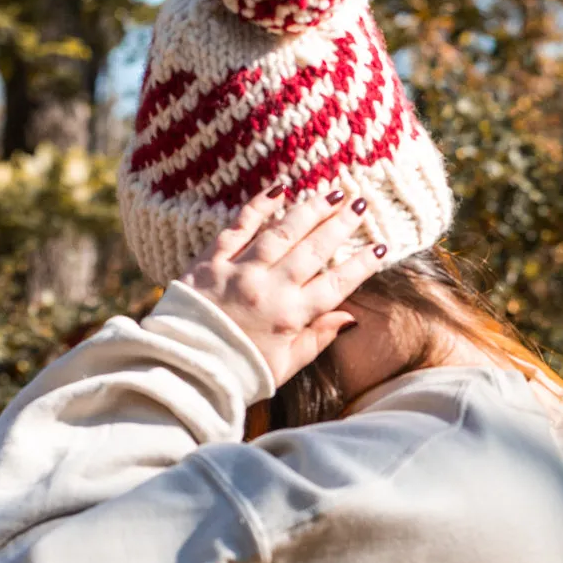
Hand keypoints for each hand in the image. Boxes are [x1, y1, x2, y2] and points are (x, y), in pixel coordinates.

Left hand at [179, 186, 384, 387]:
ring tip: (331, 193)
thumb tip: (349, 317)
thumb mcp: (284, 367)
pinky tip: (279, 189)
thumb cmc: (236, 373)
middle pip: (313, 250)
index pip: (336, 285)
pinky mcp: (210, 260)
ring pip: (282, 232)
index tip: (380, 247)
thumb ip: (317, 340)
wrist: (181, 370)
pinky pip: (239, 226)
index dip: (361, 265)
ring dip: (310, 209)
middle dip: (341, 225)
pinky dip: (259, 205)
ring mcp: (239, 271)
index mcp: (289, 318)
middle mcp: (268, 289)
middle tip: (360, 204)